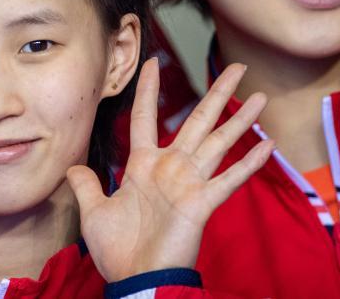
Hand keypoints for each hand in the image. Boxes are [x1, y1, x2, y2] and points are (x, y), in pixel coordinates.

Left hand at [68, 58, 272, 281]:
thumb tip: (72, 168)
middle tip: (237, 68)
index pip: (145, 117)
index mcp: (143, 165)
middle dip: (218, 93)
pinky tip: (268, 145)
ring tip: (259, 95)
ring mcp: (189, 183)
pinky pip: (228, 179)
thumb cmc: (118, 250)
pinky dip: (248, 163)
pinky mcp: (202, 203)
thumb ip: (86, 186)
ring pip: (219, 142)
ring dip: (240, 119)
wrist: (136, 281)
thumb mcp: (94, 212)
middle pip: (198, 120)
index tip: (152, 62)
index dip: (147, 90)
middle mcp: (170, 167)